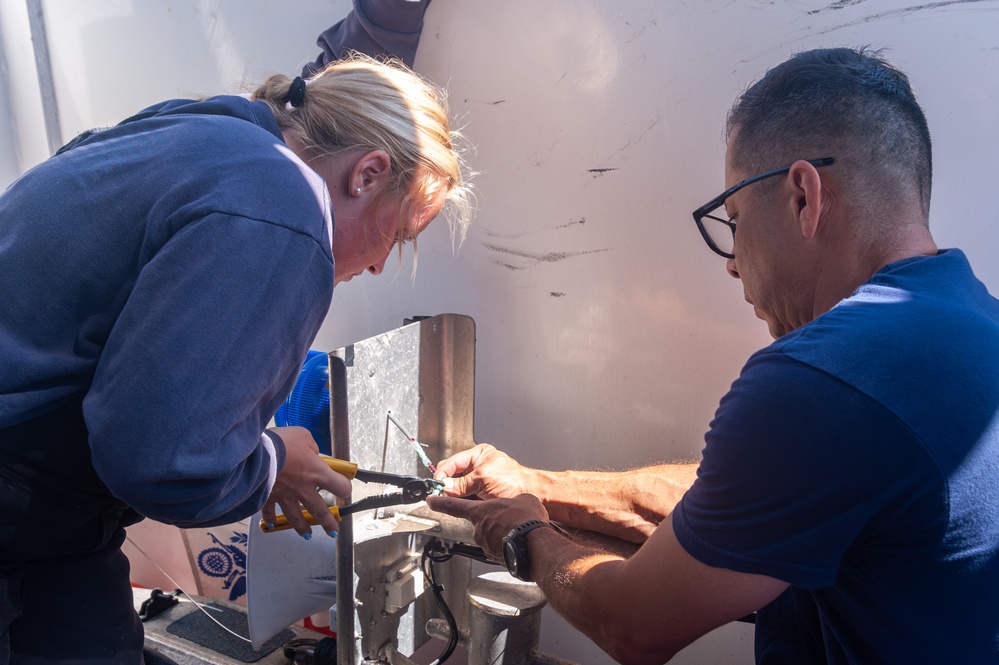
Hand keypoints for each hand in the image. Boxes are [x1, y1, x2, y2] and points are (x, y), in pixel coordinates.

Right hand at [262, 426, 352, 537]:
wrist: (257, 454)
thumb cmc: (282, 443)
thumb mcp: (303, 436)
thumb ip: (311, 447)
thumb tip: (311, 453)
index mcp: (317, 473)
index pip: (340, 486)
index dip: (345, 488)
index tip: (345, 490)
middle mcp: (304, 489)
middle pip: (320, 510)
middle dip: (328, 522)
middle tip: (333, 531)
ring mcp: (286, 496)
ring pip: (297, 517)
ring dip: (303, 528)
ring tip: (308, 535)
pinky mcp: (268, 498)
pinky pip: (269, 512)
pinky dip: (270, 519)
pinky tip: (272, 524)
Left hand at [427, 493, 548, 561]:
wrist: (535, 545)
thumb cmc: (526, 520)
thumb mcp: (521, 498)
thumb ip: (511, 501)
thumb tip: (515, 505)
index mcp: (479, 511)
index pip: (453, 506)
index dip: (440, 503)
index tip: (430, 500)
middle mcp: (478, 529)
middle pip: (480, 523)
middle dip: (492, 521)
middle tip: (510, 519)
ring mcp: (485, 545)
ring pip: (490, 537)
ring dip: (501, 534)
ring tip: (519, 531)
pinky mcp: (495, 558)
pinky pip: (499, 549)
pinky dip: (506, 545)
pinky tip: (519, 542)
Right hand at [433, 443, 529, 498]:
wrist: (529, 495)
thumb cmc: (514, 482)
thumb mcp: (483, 480)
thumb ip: (462, 484)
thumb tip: (444, 486)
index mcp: (478, 454)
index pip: (452, 462)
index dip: (442, 474)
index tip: (436, 485)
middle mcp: (477, 465)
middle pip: (452, 474)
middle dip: (447, 484)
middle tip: (441, 494)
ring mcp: (478, 479)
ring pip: (457, 487)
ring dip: (454, 493)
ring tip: (451, 499)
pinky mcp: (480, 492)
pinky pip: (464, 496)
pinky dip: (461, 500)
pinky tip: (460, 503)